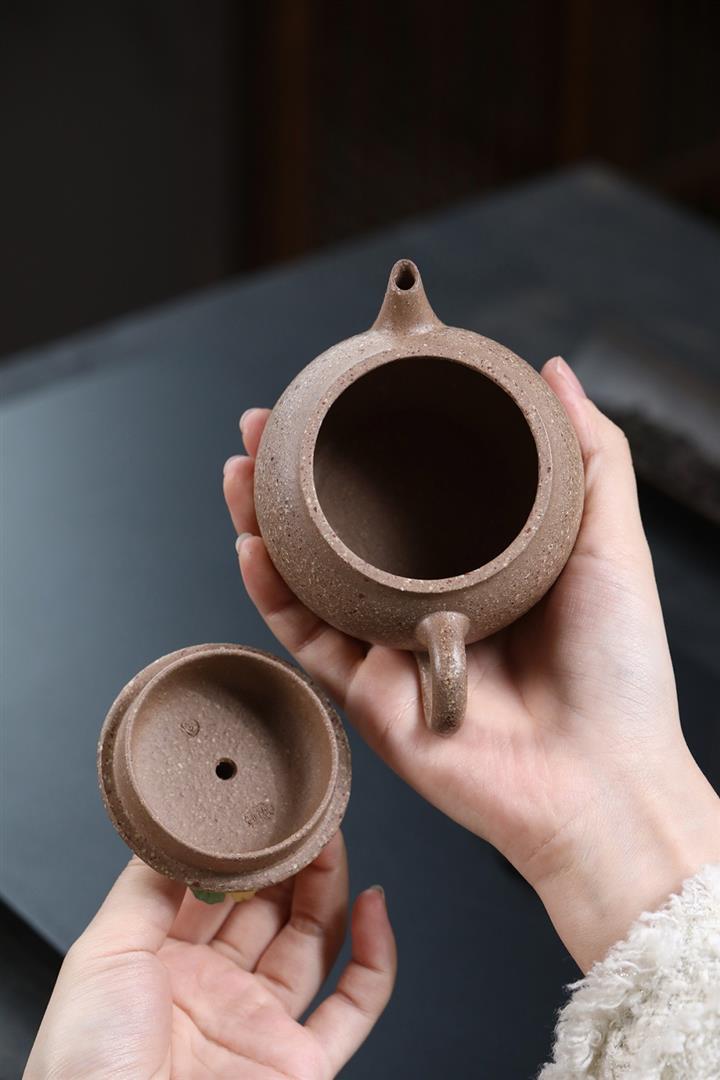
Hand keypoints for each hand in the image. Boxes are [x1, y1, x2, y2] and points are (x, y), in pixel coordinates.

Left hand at [25, 833, 394, 1078]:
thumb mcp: (102, 953)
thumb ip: (145, 889)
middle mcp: (216, 992)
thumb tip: (177, 830)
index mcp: (163, 965)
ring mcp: (261, 1026)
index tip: (259, 805)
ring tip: (333, 838)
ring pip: (314, 940)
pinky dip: (378, 955)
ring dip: (332, 886)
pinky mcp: (302, 1065)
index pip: (215, 890)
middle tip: (302, 812)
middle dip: (289, 857)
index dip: (241, 849)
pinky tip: (376, 906)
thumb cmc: (87, 1066)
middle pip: (269, 907)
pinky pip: (356, 1005)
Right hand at [224, 358, 719, 971]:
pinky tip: (251, 543)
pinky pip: (304, 637)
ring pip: (308, 577)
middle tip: (266, 425)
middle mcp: (425, 602)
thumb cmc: (618, 674)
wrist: (600, 783)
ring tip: (241, 467)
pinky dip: (270, 592)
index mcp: (479, 567)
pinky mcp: (365, 692)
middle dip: (296, 475)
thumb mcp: (612, 543)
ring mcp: (390, 647)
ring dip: (264, 522)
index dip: (369, 446)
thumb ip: (591, 456)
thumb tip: (558, 373)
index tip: (343, 396)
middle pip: (343, 530)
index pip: (407, 496)